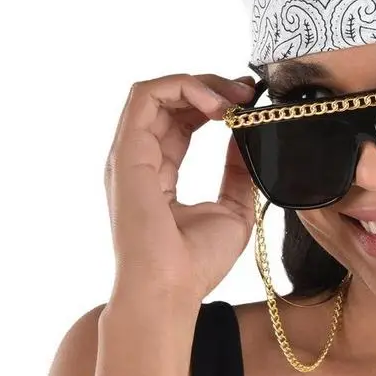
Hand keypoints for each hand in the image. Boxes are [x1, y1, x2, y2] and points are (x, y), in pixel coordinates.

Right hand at [103, 72, 256, 307]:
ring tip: (235, 98)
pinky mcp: (127, 153)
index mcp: (158, 172)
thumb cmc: (196, 263)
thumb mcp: (233, 210)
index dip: (214, 103)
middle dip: (211, 88)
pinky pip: (145, 97)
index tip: (249, 104)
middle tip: (247, 93)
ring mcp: (129, 155)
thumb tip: (246, 138)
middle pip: (168, 102)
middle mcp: (139, 159)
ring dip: (200, 85)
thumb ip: (238, 173)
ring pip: (155, 92)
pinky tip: (217, 106)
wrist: (171, 290)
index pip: (181, 122)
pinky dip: (183, 88)